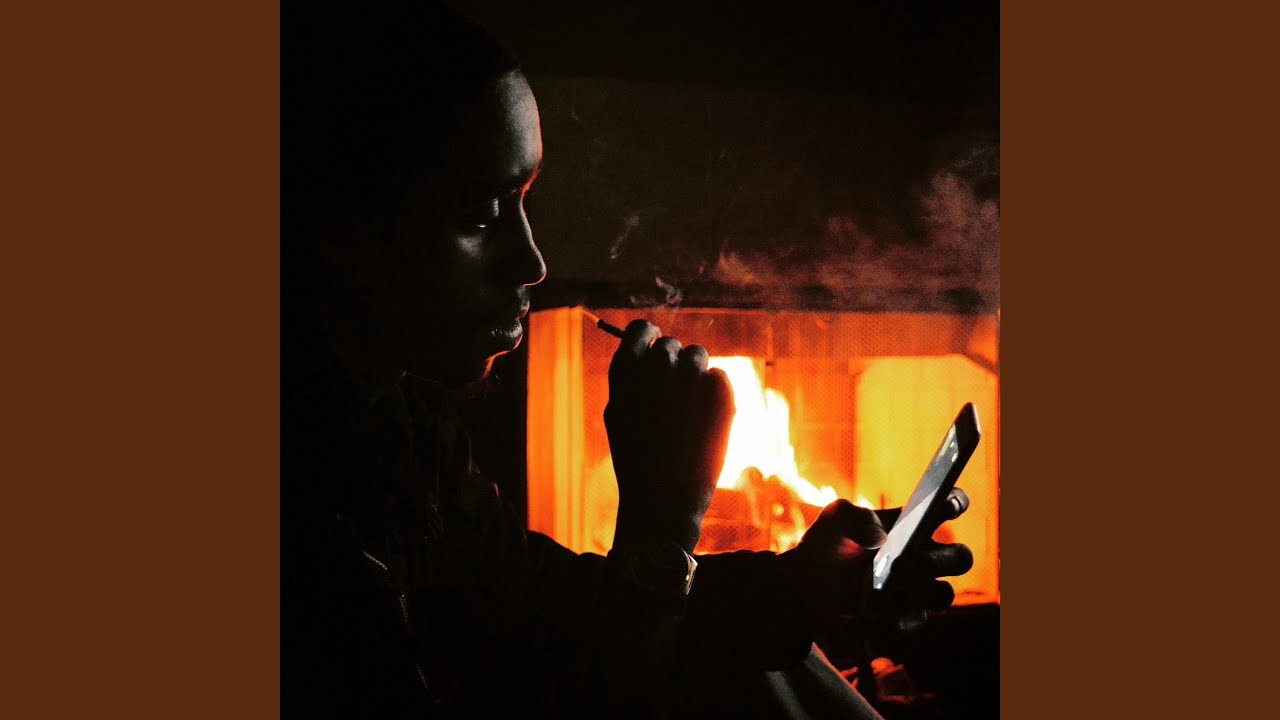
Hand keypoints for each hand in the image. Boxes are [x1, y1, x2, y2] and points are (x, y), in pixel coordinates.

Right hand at [605, 320, 734, 553]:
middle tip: (673, 398)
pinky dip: (715, 396)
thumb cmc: (637, 460)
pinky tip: (703, 425)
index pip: (641, 328)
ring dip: (695, 376)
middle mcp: (658, 364)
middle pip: (671, 344)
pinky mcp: (720, 389)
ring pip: (698, 356)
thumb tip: (648, 351)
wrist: (664, 498)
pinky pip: (719, 378)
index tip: (655, 346)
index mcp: (626, 368)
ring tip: (687, 415)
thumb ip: (631, 378)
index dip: (650, 337)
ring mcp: (690, 374)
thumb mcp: (619, 415)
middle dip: (673, 365)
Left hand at [780, 489, 973, 643]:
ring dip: (918, 592)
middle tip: (907, 561)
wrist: (802, 590)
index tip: (942, 504)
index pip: (951, 506)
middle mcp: (926, 558)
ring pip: (942, 595)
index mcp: (915, 524)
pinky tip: (868, 619)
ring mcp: (919, 593)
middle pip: (960, 558)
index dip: (954, 502)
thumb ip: (851, 516)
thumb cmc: (826, 547)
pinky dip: (892, 621)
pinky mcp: (904, 622)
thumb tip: (878, 537)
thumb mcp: (832, 522)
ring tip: (884, 592)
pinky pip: (912, 622)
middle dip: (939, 559)